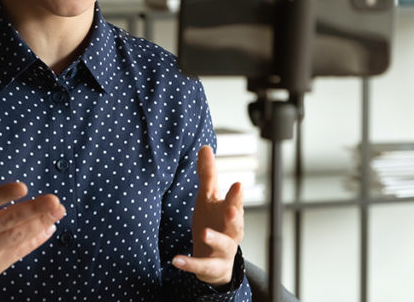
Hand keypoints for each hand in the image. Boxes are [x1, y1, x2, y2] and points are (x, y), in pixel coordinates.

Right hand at [0, 144, 65, 288]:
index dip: (4, 194)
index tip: (24, 186)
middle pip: (7, 220)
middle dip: (33, 210)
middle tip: (55, 201)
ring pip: (16, 236)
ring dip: (40, 224)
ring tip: (58, 211)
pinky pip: (18, 252)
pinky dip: (35, 241)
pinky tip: (49, 228)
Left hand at [172, 145, 244, 286]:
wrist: (216, 261)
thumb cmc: (213, 222)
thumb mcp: (209, 199)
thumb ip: (208, 175)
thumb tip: (205, 146)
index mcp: (230, 214)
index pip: (235, 202)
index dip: (236, 195)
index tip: (237, 184)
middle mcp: (231, 232)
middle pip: (236, 224)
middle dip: (235, 216)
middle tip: (233, 208)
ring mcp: (222, 251)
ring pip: (223, 246)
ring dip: (214, 239)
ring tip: (204, 233)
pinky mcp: (211, 267)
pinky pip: (201, 266)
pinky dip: (190, 264)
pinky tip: (176, 260)